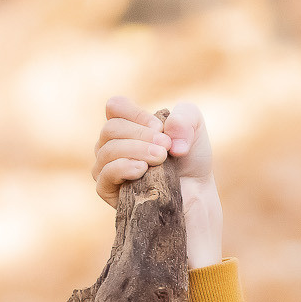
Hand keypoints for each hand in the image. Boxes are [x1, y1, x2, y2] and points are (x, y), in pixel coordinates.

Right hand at [93, 96, 223, 266]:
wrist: (197, 194)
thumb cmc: (192, 160)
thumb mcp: (195, 128)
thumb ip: (185, 115)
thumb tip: (166, 132)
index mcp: (127, 126)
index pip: (115, 107)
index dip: (136, 114)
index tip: (160, 128)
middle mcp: (112, 144)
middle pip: (110, 129)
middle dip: (141, 135)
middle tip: (167, 148)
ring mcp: (107, 168)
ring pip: (106, 151)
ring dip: (136, 151)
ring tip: (161, 159)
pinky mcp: (108, 192)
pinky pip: (103, 175)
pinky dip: (122, 168)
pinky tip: (142, 170)